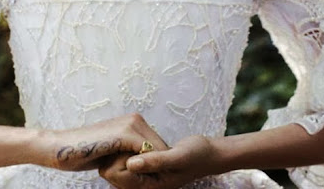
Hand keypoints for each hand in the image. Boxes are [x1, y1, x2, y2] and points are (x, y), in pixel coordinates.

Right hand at [36, 113, 167, 171]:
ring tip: (130, 178)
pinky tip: (129, 174)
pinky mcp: (124, 133)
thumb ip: (131, 151)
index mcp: (135, 122)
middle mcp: (136, 119)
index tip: (144, 178)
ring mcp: (131, 124)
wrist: (63, 147)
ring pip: (156, 153)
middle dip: (154, 167)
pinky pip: (146, 154)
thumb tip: (148, 162)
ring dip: (149, 169)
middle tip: (134, 179)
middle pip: (161, 150)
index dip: (155, 165)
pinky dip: (143, 168)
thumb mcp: (115, 151)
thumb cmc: (87, 152)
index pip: (159, 147)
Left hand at [99, 135, 216, 187]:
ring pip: (120, 164)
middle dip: (117, 155)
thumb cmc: (196, 155)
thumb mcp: (177, 157)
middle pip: (115, 172)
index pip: (118, 177)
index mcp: (150, 186)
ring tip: (130, 139)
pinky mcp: (146, 166)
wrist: (208, 153)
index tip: (122, 143)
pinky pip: (129, 159)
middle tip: (125, 139)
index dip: (116, 159)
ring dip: (121, 150)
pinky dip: (128, 149)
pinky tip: (135, 140)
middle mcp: (145, 184)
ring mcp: (145, 175)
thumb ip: (154, 161)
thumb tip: (130, 163)